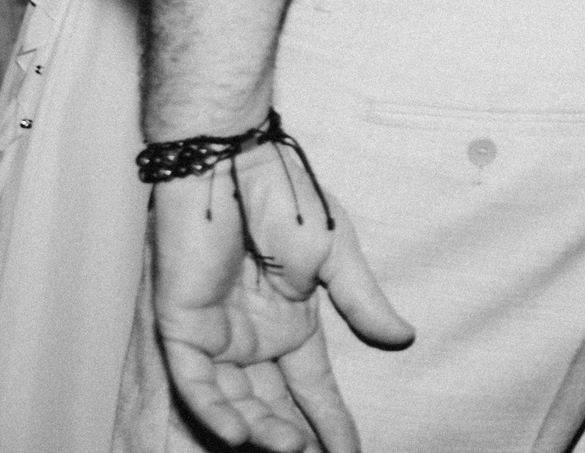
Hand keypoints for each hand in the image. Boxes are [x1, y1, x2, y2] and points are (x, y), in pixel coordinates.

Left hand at [151, 140, 412, 451]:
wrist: (235, 161)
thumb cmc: (286, 195)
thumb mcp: (338, 254)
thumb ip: (363, 301)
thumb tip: (404, 338)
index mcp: (291, 320)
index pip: (313, 385)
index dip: (332, 419)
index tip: (351, 451)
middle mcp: (251, 335)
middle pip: (273, 403)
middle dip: (295, 435)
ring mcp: (214, 333)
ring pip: (233, 401)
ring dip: (259, 430)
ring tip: (289, 449)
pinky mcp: (180, 324)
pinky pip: (193, 381)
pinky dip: (214, 410)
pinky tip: (237, 436)